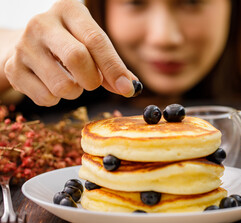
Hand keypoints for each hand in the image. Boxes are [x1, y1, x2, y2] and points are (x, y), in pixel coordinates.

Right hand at [4, 0, 135, 105]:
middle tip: (92, 83)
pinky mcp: (13, 69)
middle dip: (92, 80)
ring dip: (74, 92)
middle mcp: (42, 23)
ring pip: (62, 85)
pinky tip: (52, 84)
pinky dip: (56, 99)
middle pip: (77, 58)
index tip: (127, 88)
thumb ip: (111, 65)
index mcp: (68, 10)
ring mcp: (24, 46)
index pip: (96, 40)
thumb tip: (131, 87)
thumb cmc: (69, 43)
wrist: (29, 44)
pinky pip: (45, 97)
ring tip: (70, 81)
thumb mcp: (91, 44)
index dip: (114, 68)